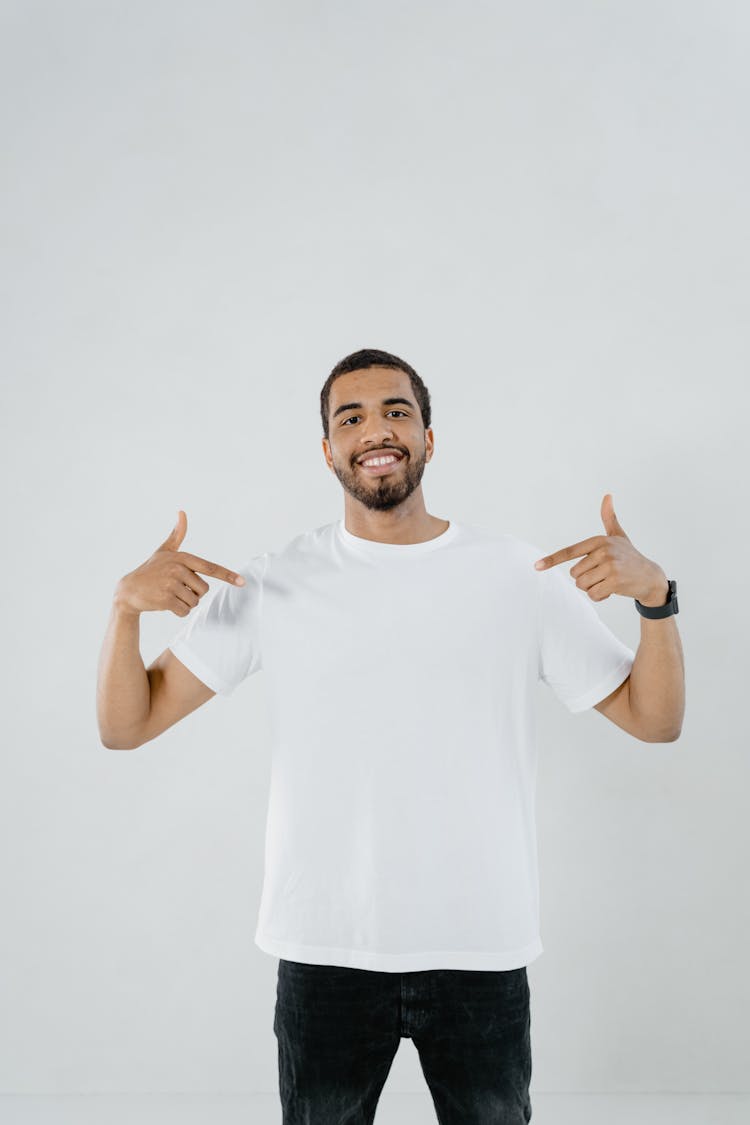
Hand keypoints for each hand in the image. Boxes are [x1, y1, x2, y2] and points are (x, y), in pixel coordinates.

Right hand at [114, 511, 245, 617]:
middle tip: (177, 589)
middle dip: (194, 593)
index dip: (228, 575)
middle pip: (204, 589)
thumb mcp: (164, 551)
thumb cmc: (150, 570)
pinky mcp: (165, 599)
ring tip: (170, 595)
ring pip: (194, 601)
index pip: (210, 567)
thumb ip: (176, 534)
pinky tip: (166, 604)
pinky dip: (179, 611)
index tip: (242, 582)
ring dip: (186, 603)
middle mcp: (177, 569)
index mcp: (182, 558)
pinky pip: (185, 611)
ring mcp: (171, 584)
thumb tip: (182, 512)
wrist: (128, 590)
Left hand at [533, 493, 668, 605]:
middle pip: (574, 574)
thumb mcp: (618, 536)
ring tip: (608, 581)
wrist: (651, 576)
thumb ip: (609, 518)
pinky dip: (600, 596)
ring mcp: (610, 566)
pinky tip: (612, 590)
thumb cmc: (630, 556)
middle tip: (602, 575)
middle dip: (585, 579)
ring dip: (592, 588)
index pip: (570, 551)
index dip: (552, 560)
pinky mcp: (615, 581)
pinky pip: (593, 595)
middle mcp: (604, 551)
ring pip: (582, 585)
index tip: (536, 566)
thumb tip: (607, 495)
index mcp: (599, 541)